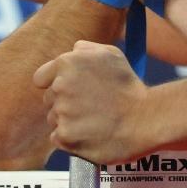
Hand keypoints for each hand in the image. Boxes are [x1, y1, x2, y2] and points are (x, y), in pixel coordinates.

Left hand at [33, 40, 149, 163]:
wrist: (145, 118)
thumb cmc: (128, 86)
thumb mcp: (111, 54)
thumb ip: (85, 49)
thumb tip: (71, 51)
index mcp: (67, 63)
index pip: (41, 78)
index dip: (53, 84)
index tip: (67, 91)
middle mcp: (60, 86)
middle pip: (49, 99)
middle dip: (64, 102)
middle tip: (89, 106)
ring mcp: (62, 112)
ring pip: (54, 118)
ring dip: (68, 120)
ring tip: (94, 119)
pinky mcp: (65, 136)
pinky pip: (58, 137)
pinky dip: (71, 138)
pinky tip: (90, 132)